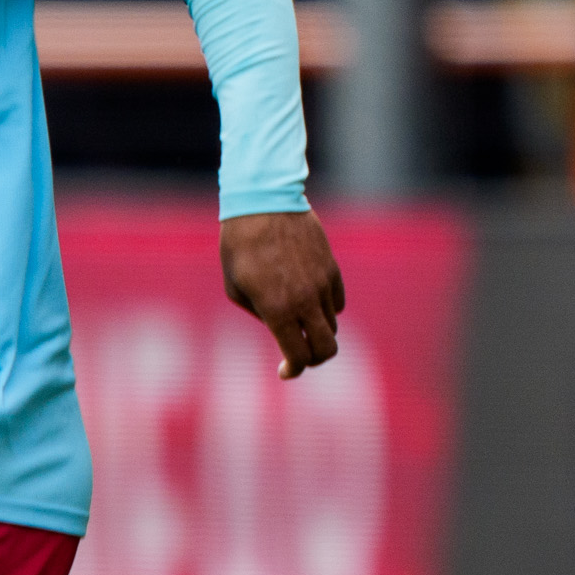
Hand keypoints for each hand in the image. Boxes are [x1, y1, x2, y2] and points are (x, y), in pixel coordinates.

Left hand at [221, 209, 344, 377]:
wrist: (263, 204)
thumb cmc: (239, 247)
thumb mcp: (236, 289)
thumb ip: (261, 315)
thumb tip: (280, 329)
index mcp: (278, 310)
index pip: (298, 356)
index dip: (292, 370)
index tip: (284, 371)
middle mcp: (306, 300)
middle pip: (326, 349)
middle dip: (313, 359)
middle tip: (298, 356)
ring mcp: (323, 284)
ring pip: (331, 325)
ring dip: (316, 332)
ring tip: (296, 324)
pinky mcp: (331, 268)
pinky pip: (337, 302)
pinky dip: (326, 310)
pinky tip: (309, 304)